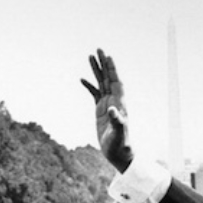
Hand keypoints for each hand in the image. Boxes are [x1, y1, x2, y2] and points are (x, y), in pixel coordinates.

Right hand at [81, 49, 132, 172]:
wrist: (118, 153)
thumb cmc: (120, 144)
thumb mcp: (118, 133)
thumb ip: (117, 121)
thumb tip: (112, 110)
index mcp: (120, 103)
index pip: (116, 82)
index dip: (112, 69)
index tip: (108, 56)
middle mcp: (114, 101)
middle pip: (108, 78)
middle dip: (103, 64)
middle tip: (98, 49)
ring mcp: (107, 105)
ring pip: (101, 83)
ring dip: (96, 70)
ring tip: (90, 57)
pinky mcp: (100, 111)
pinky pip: (94, 94)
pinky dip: (89, 86)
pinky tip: (82, 79)